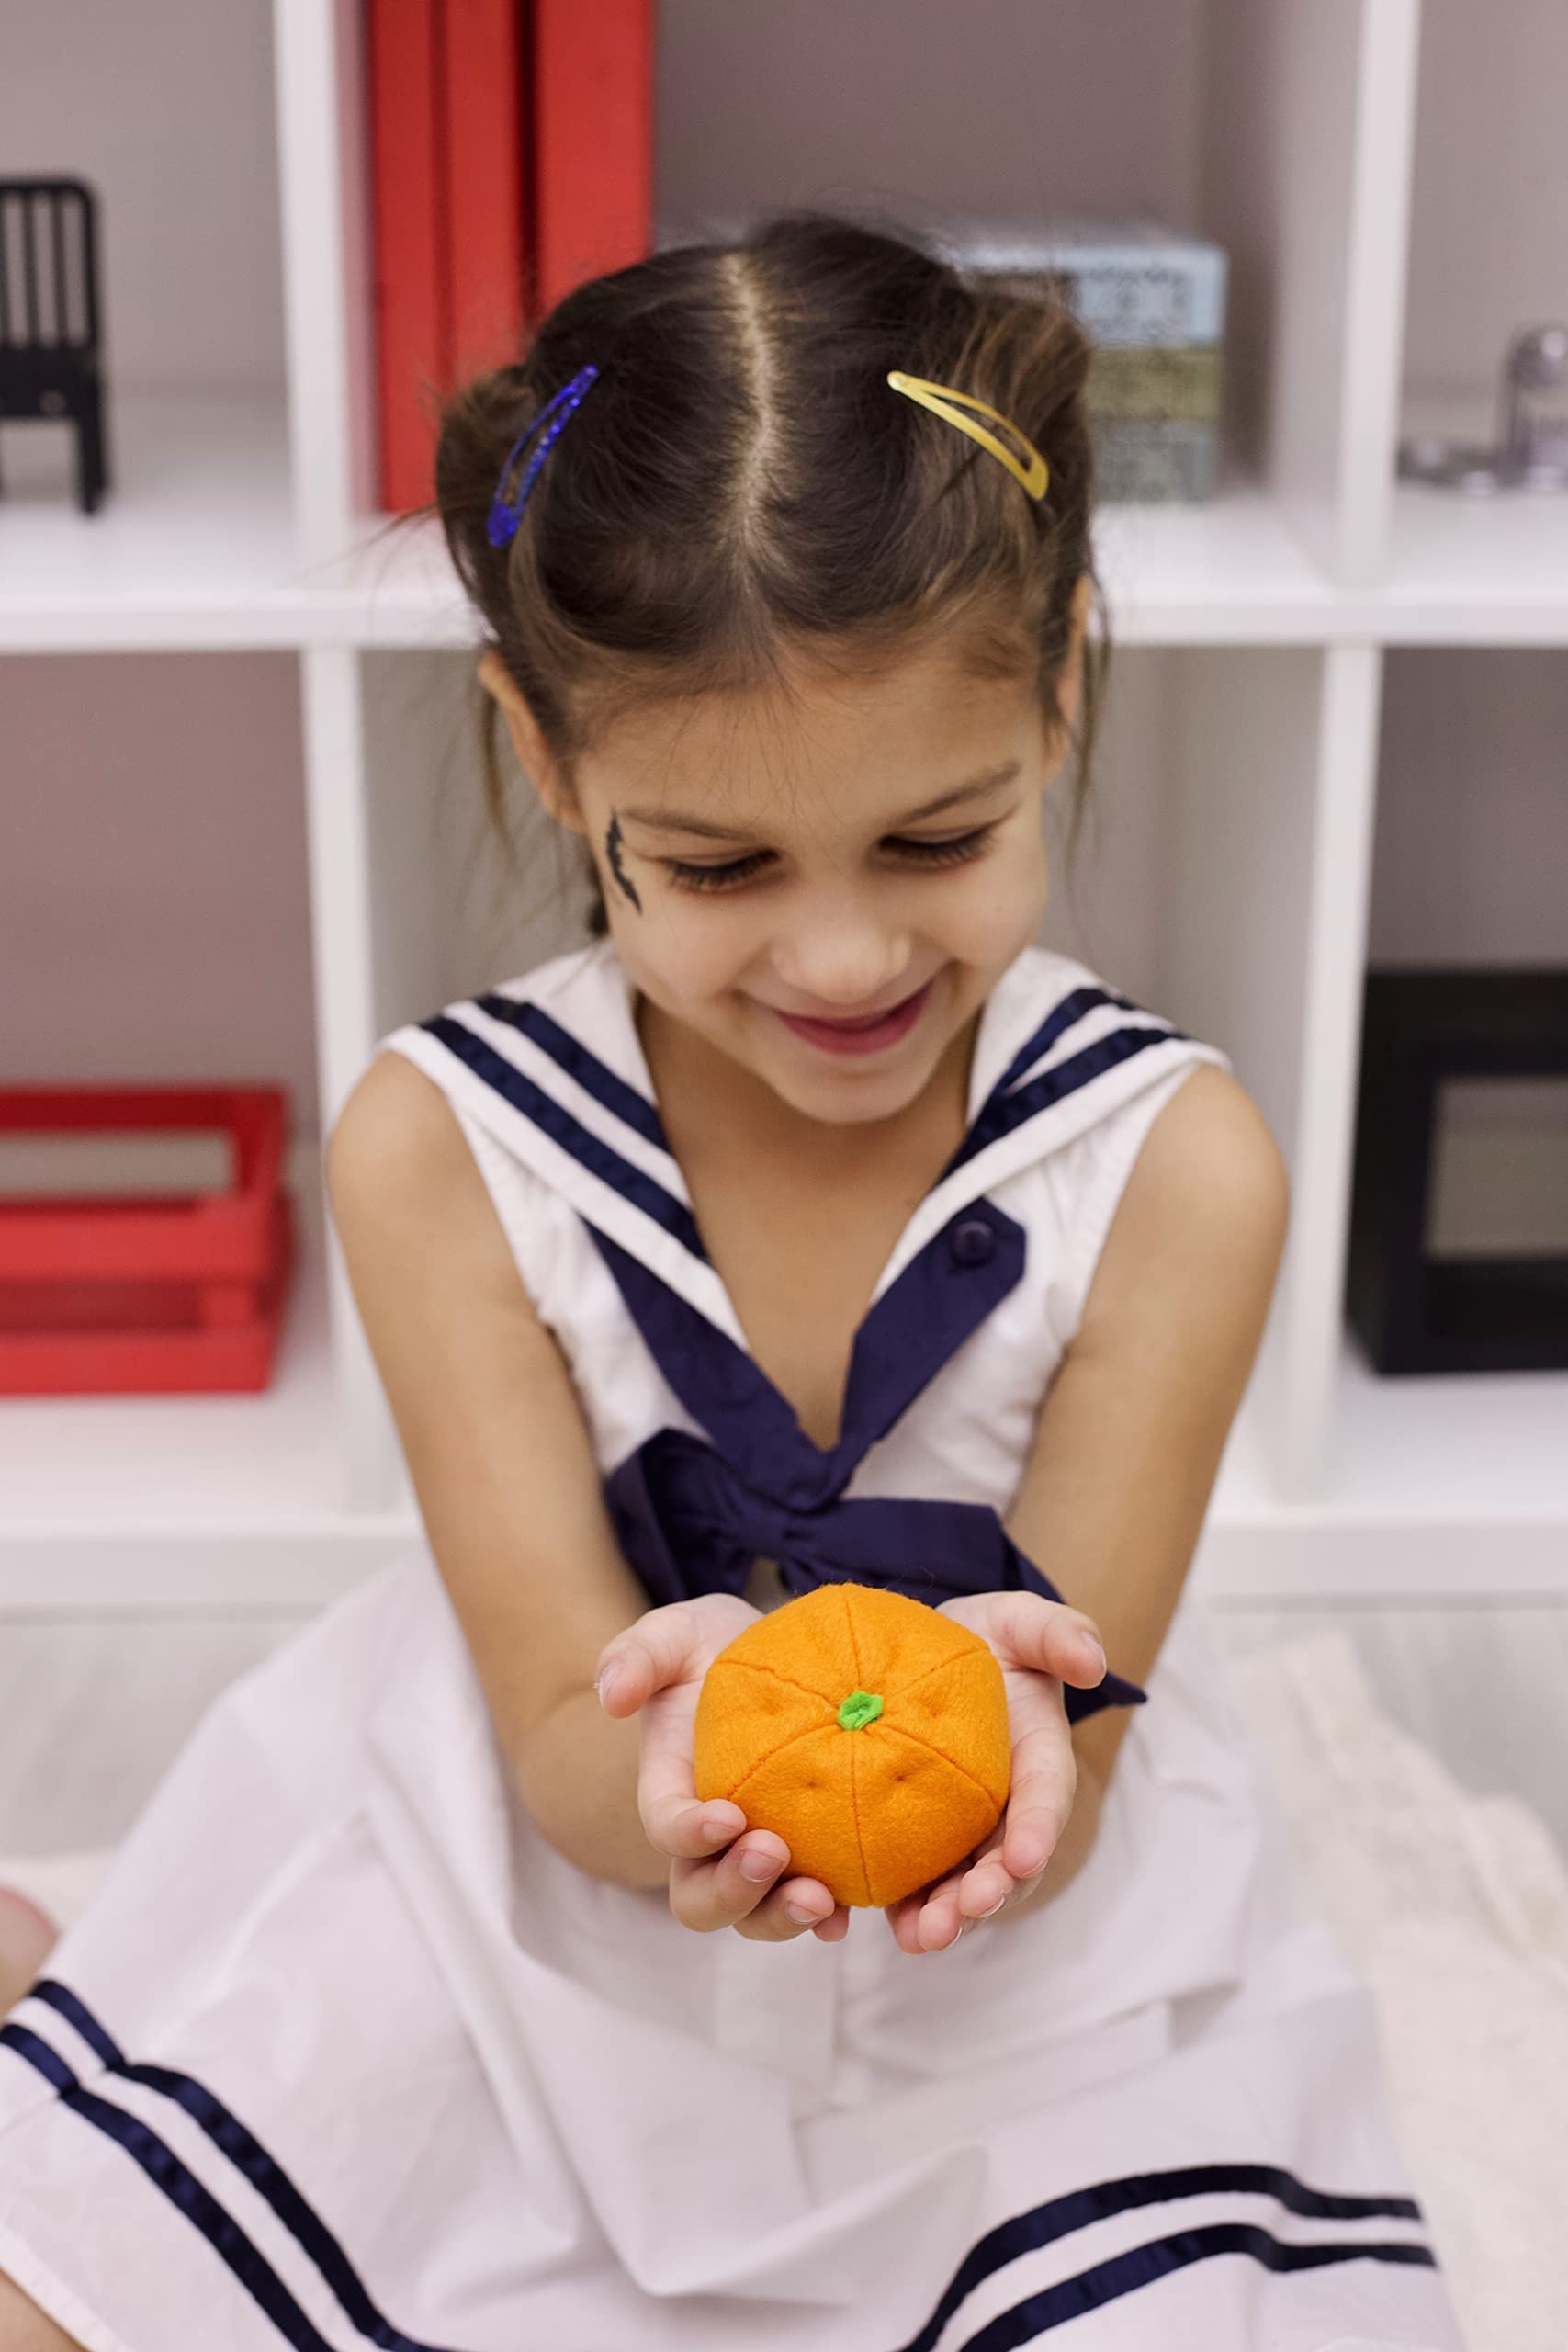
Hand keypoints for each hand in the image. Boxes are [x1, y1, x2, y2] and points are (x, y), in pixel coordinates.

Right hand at [594, 1596, 852, 1943]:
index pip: (668, 1828)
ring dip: (780, 1917)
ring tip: (818, 1899)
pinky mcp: (810, 1855)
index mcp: (672, 1790)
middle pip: (701, 1899)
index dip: (690, 1833)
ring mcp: (759, 1854)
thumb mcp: (674, 1635)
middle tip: (773, 1852)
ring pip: (754, 1915)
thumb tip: (613, 1696)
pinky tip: (848, 1913)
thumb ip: (638, 1656)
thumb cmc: (714, 1648)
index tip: (729, 1815)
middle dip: (732, 1891)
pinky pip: (812, 1906)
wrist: (775, 1658)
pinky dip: (827, 1919)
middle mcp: (711, 1839)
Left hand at [882, 1590, 1106, 1955]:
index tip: (1024, 1858)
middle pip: (1005, 1862)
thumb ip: (1058, 1633)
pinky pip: (909, 1877)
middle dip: (990, 1894)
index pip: (1045, 1800)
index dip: (1038, 1832)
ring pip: (960, 1884)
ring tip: (919, 1937)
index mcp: (1038, 1759)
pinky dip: (895, 1906)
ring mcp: (959, 1828)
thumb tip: (1094, 1662)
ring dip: (945, 1916)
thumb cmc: (983, 1639)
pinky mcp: (914, 1834)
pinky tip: (871, 1925)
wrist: (923, 1652)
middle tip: (964, 1911)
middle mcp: (1005, 1806)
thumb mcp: (1020, 1621)